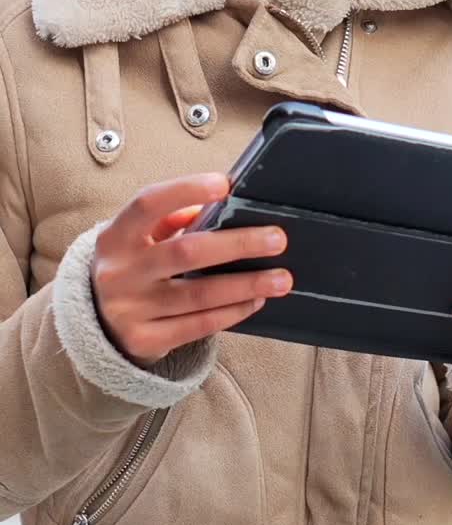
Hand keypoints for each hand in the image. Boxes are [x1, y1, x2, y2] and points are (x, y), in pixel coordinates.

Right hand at [91, 173, 291, 367]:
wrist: (96, 325)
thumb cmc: (132, 268)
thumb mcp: (137, 239)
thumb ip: (169, 220)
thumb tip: (214, 205)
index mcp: (115, 236)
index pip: (147, 204)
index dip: (185, 190)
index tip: (225, 184)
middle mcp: (118, 272)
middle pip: (185, 252)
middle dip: (237, 244)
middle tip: (277, 239)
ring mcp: (129, 309)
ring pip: (199, 295)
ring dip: (246, 285)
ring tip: (281, 278)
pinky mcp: (143, 340)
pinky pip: (198, 325)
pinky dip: (233, 312)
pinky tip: (255, 301)